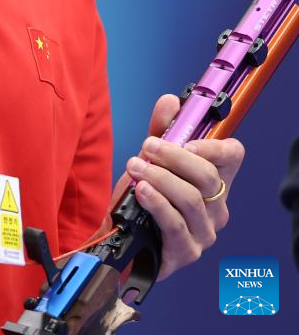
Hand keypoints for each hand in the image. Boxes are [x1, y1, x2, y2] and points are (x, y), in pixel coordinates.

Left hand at [110, 93, 244, 280]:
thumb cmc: (143, 196)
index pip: (232, 156)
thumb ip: (162, 130)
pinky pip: (175, 224)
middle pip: (208, 176)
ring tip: (136, 168)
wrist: (121, 234)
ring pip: (191, 199)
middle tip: (149, 147)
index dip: (215, 146)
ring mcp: (204, 231)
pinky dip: (156, 203)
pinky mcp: (186, 251)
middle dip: (174, 157)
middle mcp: (216, 206)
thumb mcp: (150, 159)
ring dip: (159, 178)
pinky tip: (141, 191)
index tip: (188, 140)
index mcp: (214, 179)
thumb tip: (171, 102)